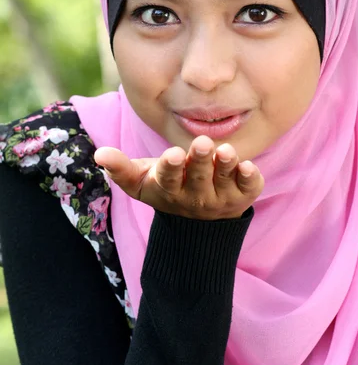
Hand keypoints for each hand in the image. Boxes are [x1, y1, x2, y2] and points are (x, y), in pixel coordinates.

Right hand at [94, 135, 263, 219]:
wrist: (200, 221)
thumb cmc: (167, 188)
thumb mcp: (141, 181)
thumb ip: (120, 168)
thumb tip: (99, 153)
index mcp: (170, 189)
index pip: (169, 179)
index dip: (171, 168)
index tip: (172, 155)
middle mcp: (196, 195)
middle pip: (198, 178)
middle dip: (199, 161)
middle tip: (201, 143)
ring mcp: (221, 196)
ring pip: (224, 180)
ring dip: (225, 166)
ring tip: (226, 151)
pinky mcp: (244, 194)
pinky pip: (249, 187)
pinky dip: (250, 178)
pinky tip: (249, 165)